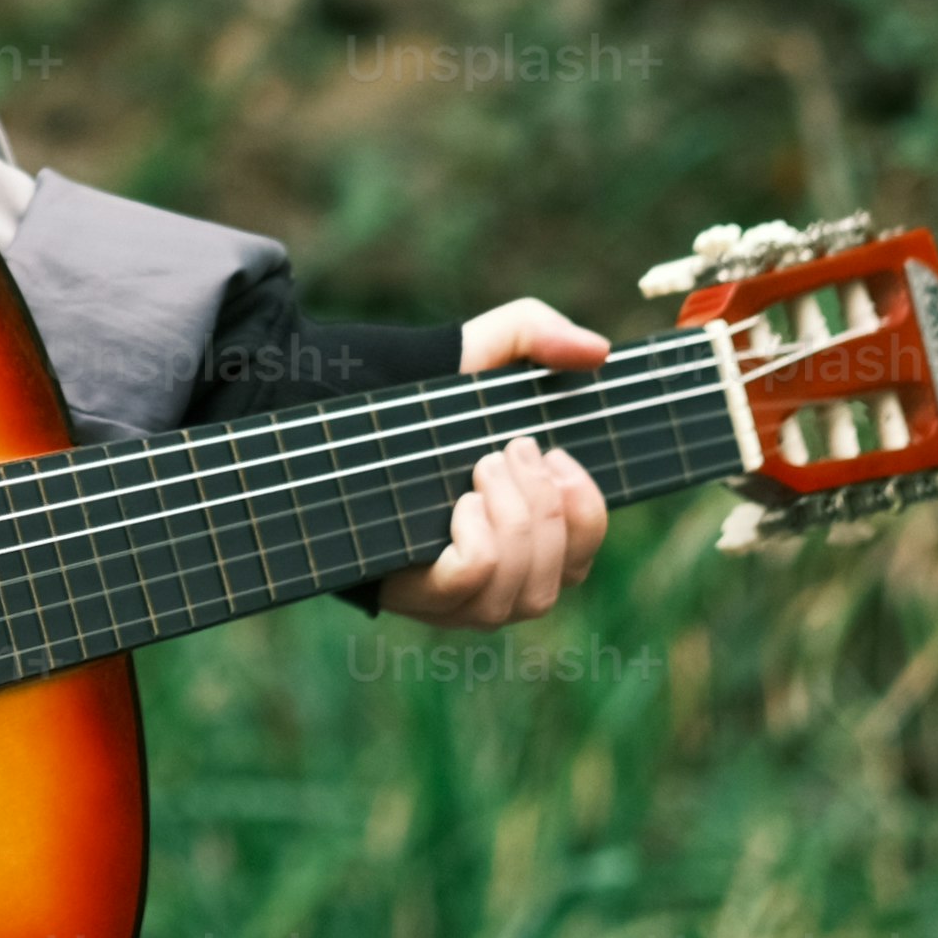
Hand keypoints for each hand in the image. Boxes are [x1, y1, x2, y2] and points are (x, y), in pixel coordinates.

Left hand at [374, 298, 615, 627]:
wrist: (339, 411)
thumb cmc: (420, 393)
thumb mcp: (484, 350)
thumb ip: (541, 336)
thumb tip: (598, 350)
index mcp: (529, 538)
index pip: (586, 556)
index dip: (585, 509)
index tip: (553, 453)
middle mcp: (502, 580)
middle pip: (562, 579)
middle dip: (545, 507)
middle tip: (508, 450)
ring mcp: (462, 601)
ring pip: (526, 595)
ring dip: (518, 522)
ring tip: (482, 467)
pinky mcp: (419, 600)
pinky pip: (474, 587)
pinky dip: (481, 543)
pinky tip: (461, 504)